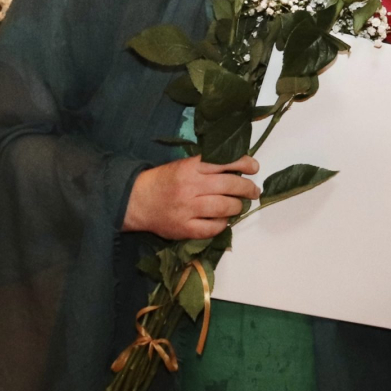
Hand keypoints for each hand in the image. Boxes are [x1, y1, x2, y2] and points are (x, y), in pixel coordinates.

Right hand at [123, 155, 260, 239]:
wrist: (136, 201)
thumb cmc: (165, 180)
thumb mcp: (184, 165)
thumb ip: (207, 166)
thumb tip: (239, 168)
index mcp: (190, 168)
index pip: (224, 162)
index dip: (244, 164)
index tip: (254, 167)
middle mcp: (191, 187)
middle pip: (230, 186)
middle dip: (247, 188)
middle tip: (253, 191)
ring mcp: (187, 209)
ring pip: (224, 207)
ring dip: (237, 206)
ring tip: (239, 205)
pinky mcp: (184, 228)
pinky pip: (212, 228)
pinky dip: (222, 224)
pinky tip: (223, 220)